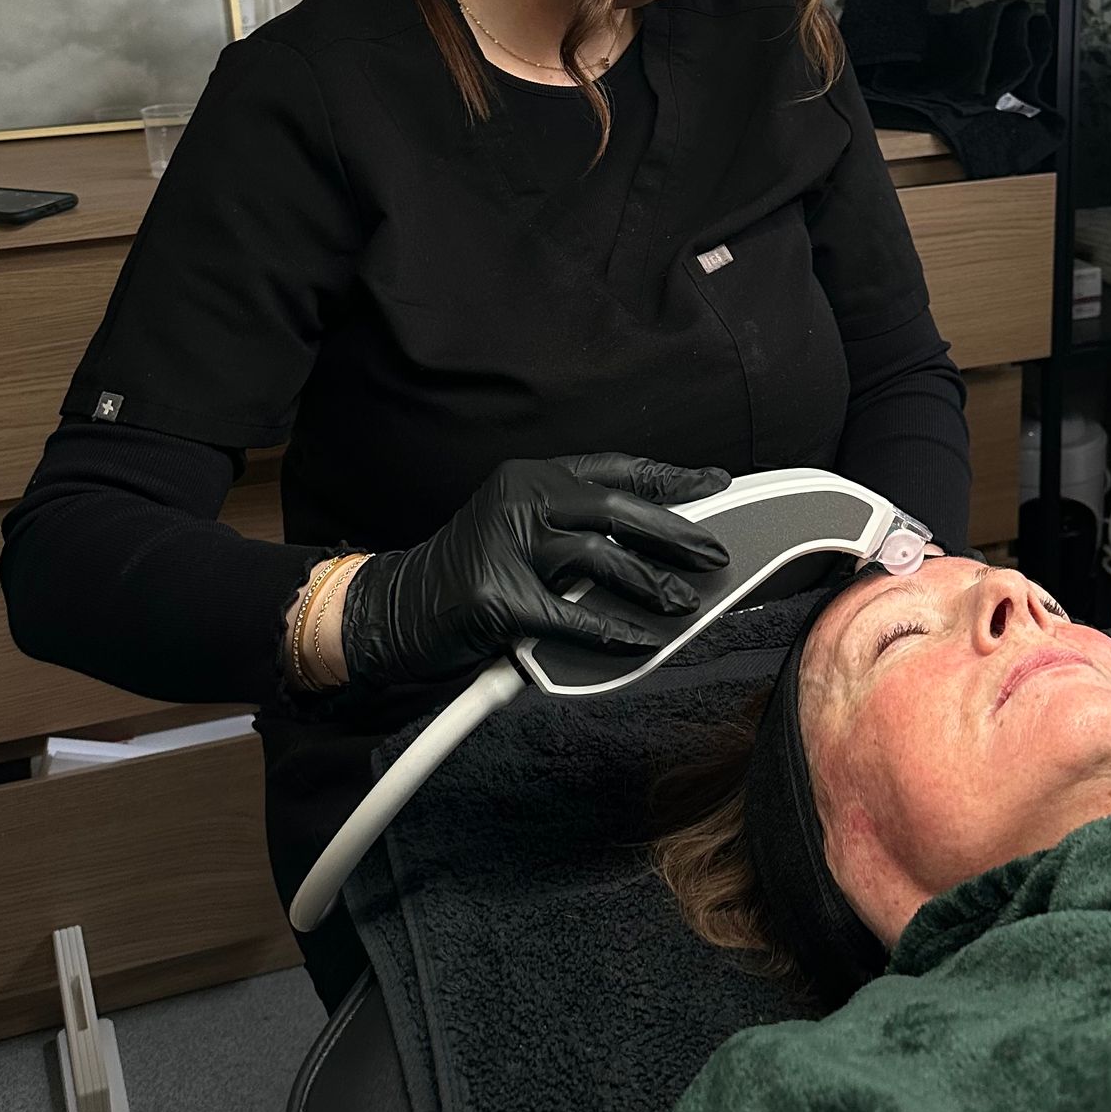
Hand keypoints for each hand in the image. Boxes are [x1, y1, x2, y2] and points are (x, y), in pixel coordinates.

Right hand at [340, 454, 732, 688]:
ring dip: (651, 584)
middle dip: (674, 532)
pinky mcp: (498, 598)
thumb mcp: (517, 526)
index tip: (714, 485)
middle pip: (615, 510)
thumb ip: (571, 525)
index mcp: (532, 477)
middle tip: (713, 553)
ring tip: (684, 602)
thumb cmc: (468, 571)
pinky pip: (571, 618)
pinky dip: (613, 633)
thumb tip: (653, 539)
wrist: (396, 608)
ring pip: (600, 561)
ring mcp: (506, 546)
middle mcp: (520, 500)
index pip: (615, 469)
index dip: (669, 477)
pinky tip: (642, 642)